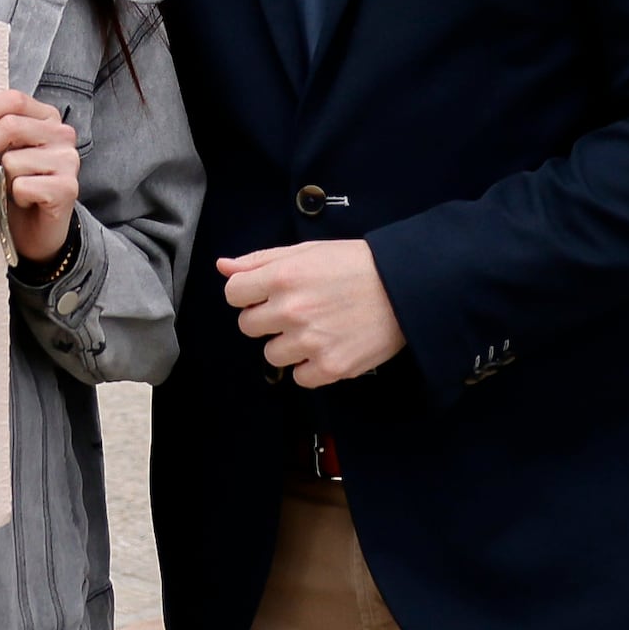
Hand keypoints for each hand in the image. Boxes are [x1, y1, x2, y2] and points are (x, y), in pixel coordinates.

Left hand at [0, 86, 79, 268]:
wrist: (37, 232)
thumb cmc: (16, 187)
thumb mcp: (4, 152)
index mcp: (46, 118)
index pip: (14, 100)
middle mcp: (62, 134)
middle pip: (11, 126)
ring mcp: (69, 160)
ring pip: (13, 160)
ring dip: (2, 179)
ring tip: (11, 188)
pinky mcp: (67, 188)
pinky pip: (22, 186)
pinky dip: (15, 197)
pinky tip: (25, 202)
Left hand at [216, 239, 402, 387]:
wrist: (405, 287)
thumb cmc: (356, 265)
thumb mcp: (306, 251)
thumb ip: (260, 260)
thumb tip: (223, 267)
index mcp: (283, 276)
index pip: (233, 294)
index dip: (248, 295)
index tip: (266, 295)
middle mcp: (291, 310)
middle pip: (248, 327)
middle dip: (266, 319)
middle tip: (296, 311)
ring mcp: (310, 341)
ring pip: (271, 355)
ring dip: (288, 345)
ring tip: (316, 328)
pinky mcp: (330, 366)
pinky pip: (299, 377)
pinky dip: (311, 367)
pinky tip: (329, 346)